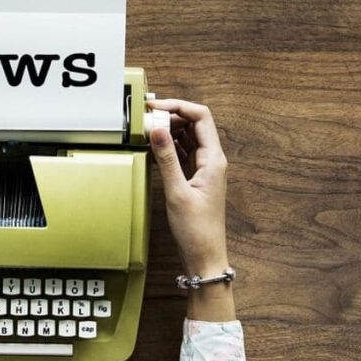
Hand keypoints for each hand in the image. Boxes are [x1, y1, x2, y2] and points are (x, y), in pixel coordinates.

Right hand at [147, 99, 233, 320]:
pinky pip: (183, 152)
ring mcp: (205, 168)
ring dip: (169, 130)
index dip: (178, 106)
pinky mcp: (196, 177)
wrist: (204, 255)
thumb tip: (156, 129)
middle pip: (194, 123)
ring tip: (147, 131)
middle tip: (146, 119)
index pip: (201, 117)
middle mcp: (212, 160)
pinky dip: (169, 146)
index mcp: (214, 159)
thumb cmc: (196, 229)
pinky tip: (153, 148)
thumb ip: (166, 159)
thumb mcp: (177, 192)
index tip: (155, 107)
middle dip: (171, 115)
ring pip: (188, 137)